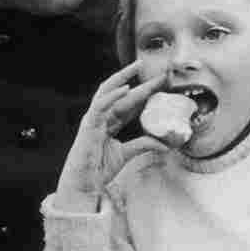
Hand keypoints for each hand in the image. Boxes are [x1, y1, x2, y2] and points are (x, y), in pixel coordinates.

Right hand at [54, 61, 168, 210]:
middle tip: (159, 74)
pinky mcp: (88, 125)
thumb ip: (142, 145)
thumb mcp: (126, 154)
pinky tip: (126, 88)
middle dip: (140, 83)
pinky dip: (113, 95)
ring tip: (138, 67)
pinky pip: (100, 105)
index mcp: (109, 123)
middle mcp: (101, 117)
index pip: (129, 103)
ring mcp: (93, 119)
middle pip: (122, 95)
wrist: (84, 183)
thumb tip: (165, 145)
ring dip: (123, 77)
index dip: (144, 93)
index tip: (162, 86)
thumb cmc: (99, 169)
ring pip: (108, 91)